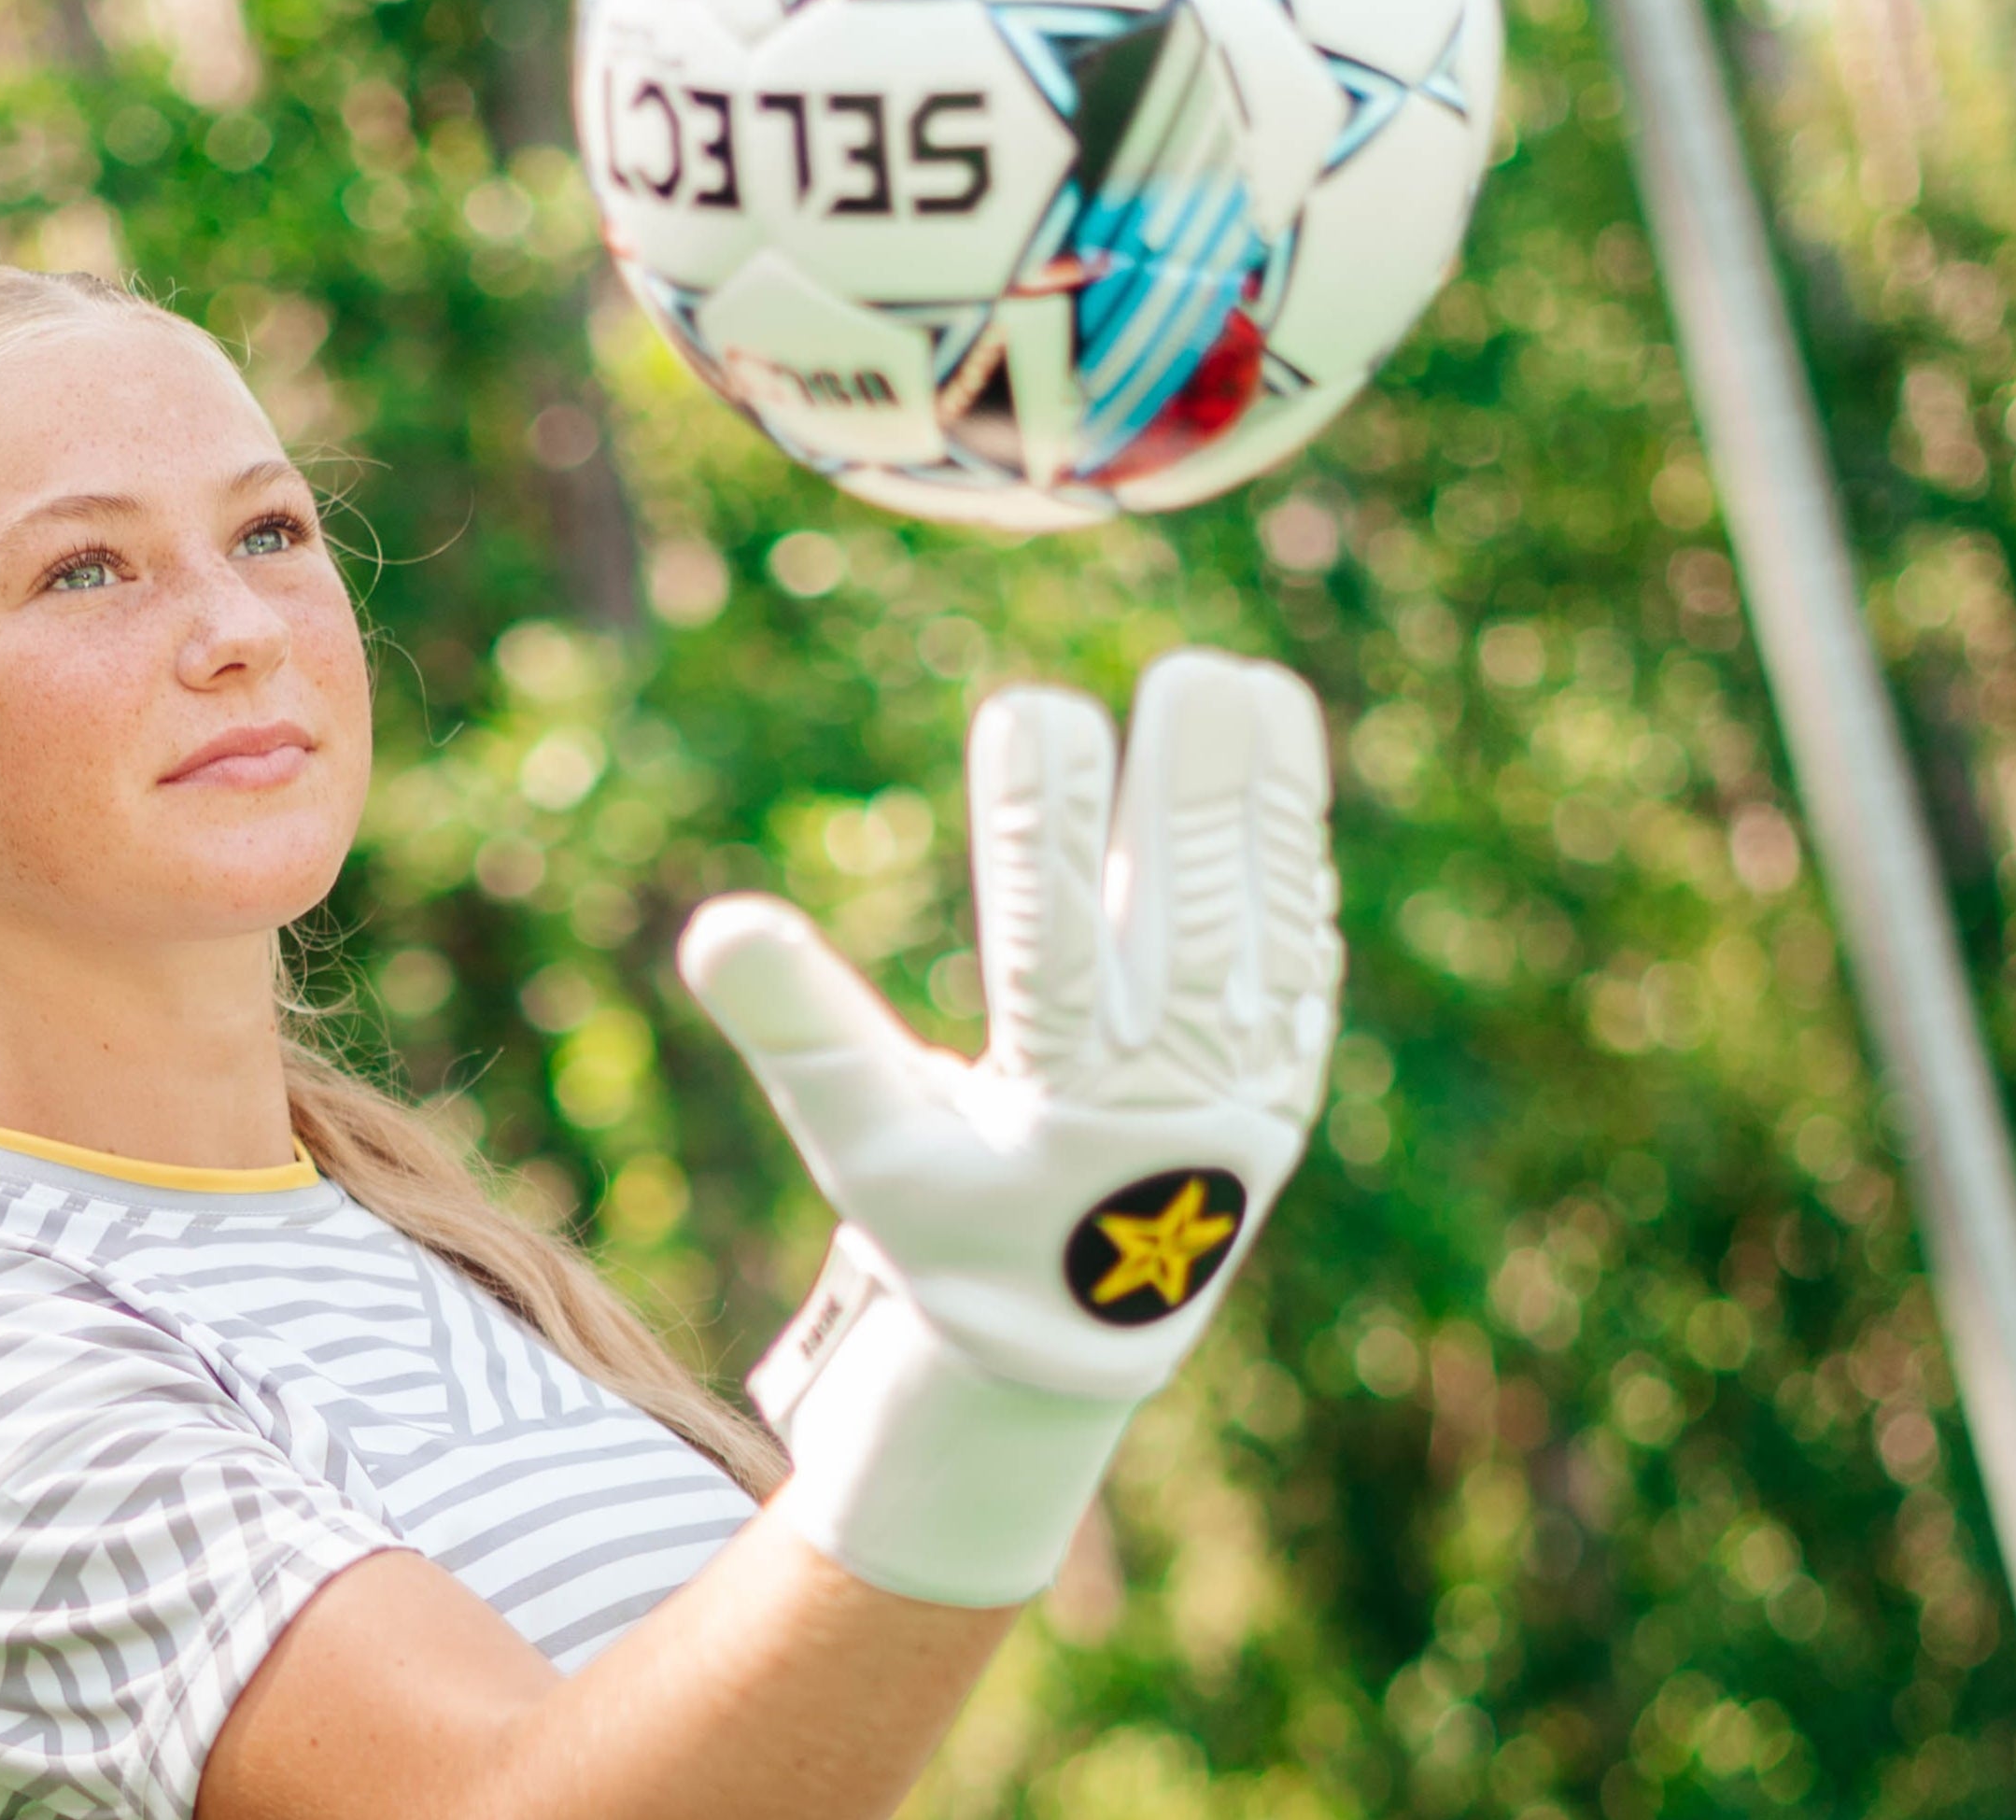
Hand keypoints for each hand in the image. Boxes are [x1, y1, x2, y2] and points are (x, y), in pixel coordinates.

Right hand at [679, 650, 1341, 1602]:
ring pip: (1259, 926)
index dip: (1044, 829)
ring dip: (1264, 804)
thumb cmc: (947, 1228)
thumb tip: (715, 923)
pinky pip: (1300, 950)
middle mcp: (1170, 1099)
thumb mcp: (860, 1145)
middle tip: (1188, 674)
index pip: (1053, 951)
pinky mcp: (1286, 1075)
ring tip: (1248, 681)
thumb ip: (796, 1030)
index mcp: (1059, 1117)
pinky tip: (1285, 756)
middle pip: (1188, 926)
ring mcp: (1245, 1087)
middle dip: (1192, 797)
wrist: (1072, 1340)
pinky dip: (1293, 850)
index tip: (1030, 706)